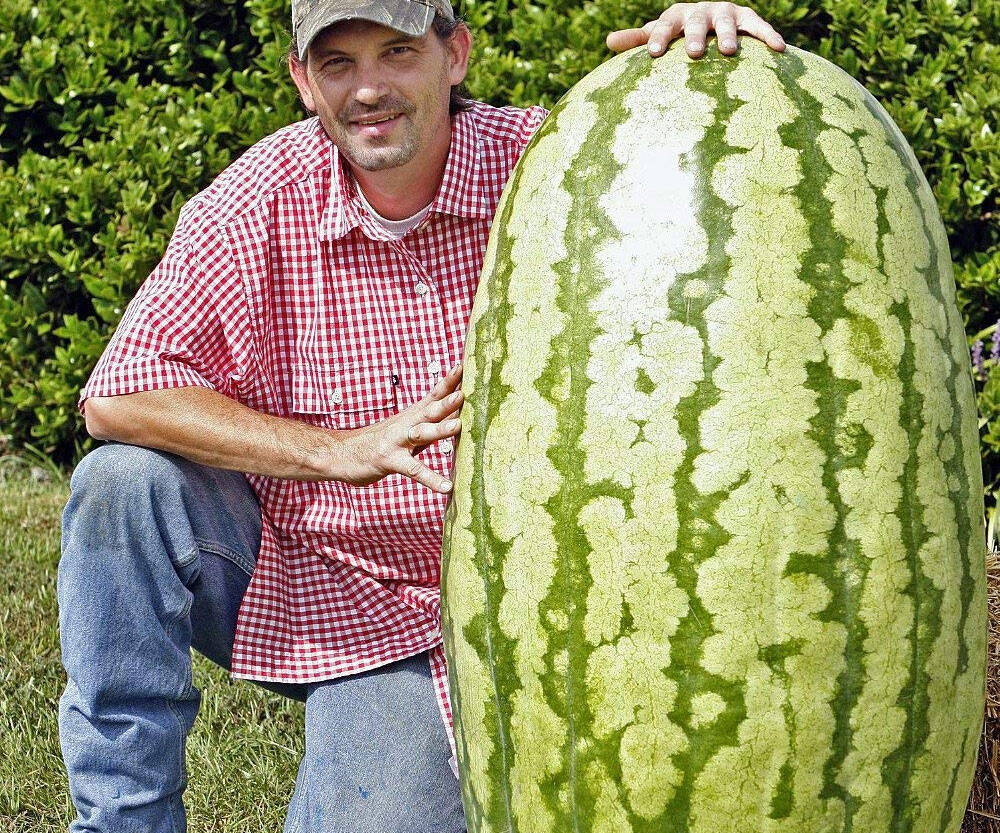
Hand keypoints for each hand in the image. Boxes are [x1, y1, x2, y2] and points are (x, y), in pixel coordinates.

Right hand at [340, 361, 463, 493]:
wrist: (340, 453)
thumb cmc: (380, 442)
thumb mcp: (406, 428)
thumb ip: (431, 423)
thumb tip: (459, 416)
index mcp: (412, 415)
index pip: (433, 395)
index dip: (448, 381)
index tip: (465, 366)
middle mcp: (406, 424)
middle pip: (429, 410)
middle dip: (447, 401)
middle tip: (464, 392)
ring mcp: (397, 442)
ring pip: (421, 433)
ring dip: (439, 429)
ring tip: (458, 426)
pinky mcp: (390, 460)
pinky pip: (413, 470)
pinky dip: (431, 478)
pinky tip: (446, 486)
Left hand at [607, 2, 784, 59]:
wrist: (709, 19)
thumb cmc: (679, 34)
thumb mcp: (659, 35)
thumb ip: (637, 40)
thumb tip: (608, 42)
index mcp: (677, 16)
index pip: (664, 26)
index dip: (659, 38)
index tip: (654, 54)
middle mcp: (701, 11)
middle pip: (697, 22)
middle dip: (696, 35)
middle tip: (694, 53)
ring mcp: (726, 13)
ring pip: (728, 22)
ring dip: (729, 35)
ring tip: (729, 52)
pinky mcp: (747, 18)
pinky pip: (759, 26)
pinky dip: (768, 36)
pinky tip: (779, 49)